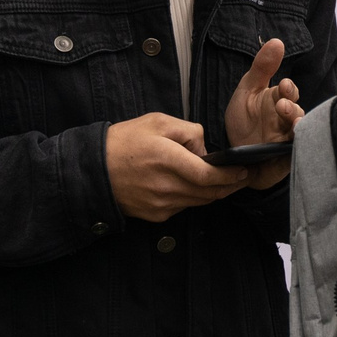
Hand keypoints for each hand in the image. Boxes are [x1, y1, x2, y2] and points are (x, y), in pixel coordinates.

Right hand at [106, 113, 249, 221]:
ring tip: (224, 181)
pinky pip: (184, 206)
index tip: (244, 171)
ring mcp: (161, 204)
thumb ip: (189, 132)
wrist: (92, 170)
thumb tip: (206, 150)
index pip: (209, 175)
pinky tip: (195, 186)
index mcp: (167, 160)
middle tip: (243, 177)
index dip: (231, 176)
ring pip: (200, 201)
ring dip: (214, 192)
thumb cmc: (123, 142)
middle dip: (230, 185)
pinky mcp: (156, 214)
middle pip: (210, 192)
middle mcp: (166, 186)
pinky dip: (194, 197)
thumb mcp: (157, 122)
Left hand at [224, 38, 303, 188]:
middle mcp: (286, 119)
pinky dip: (297, 148)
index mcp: (279, 101)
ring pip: (299, 131)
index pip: (289, 92)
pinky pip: (296, 152)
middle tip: (282, 105)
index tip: (284, 85)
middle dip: (291, 107)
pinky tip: (294, 143)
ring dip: (296, 126)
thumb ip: (262, 68)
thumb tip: (277, 41)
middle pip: (296, 111)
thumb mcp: (247, 91)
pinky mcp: (285, 159)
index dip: (289, 89)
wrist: (233, 157)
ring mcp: (287, 140)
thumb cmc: (244, 123)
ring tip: (292, 123)